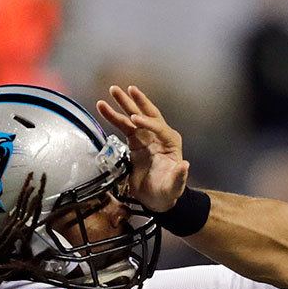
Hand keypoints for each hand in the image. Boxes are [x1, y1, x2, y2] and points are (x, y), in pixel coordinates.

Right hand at [95, 85, 188, 212]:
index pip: (158, 127)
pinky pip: (123, 126)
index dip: (146, 123)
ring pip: (133, 117)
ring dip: (122, 104)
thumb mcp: (174, 186)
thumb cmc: (168, 191)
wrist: (157, 199)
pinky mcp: (134, 142)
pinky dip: (113, 116)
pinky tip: (103, 107)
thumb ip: (179, 176)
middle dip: (137, 102)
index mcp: (170, 142)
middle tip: (127, 89)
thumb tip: (184, 165)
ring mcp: (146, 137)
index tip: (134, 120)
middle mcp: (159, 135)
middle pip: (147, 113)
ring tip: (112, 90)